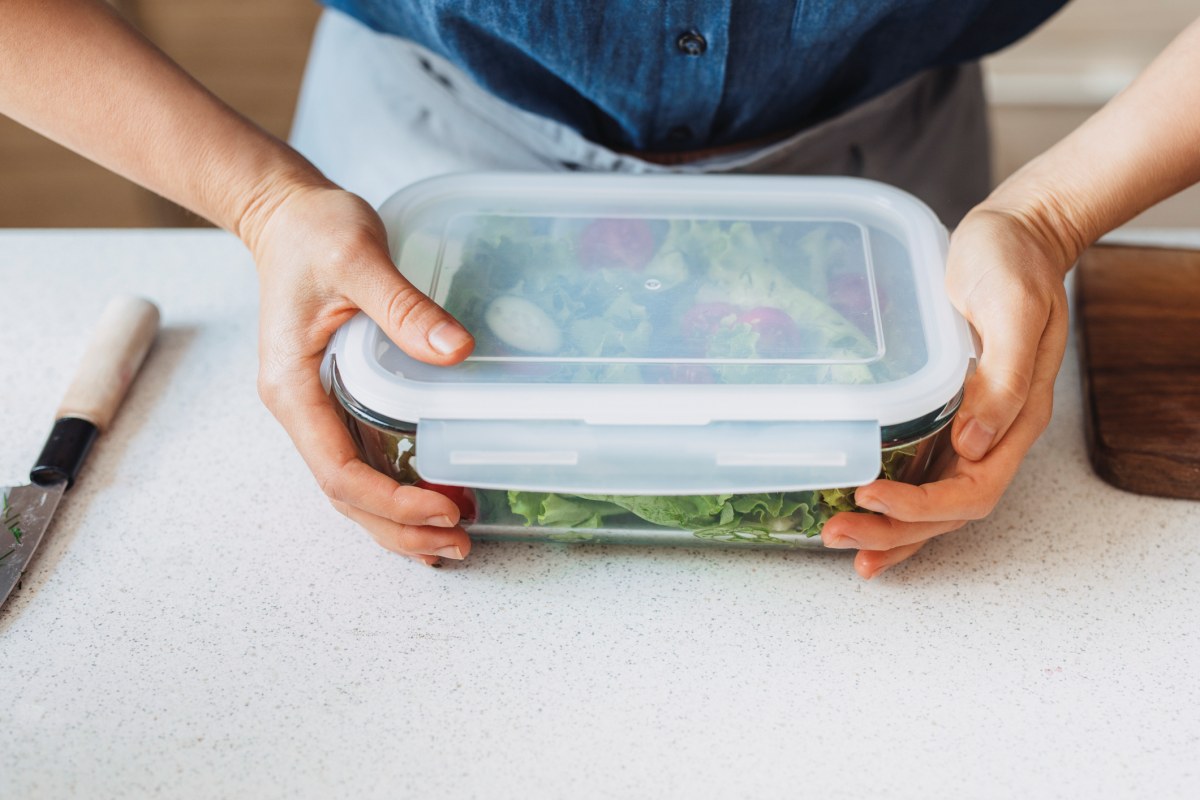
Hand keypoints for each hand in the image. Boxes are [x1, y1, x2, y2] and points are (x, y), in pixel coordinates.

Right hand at [242, 183, 476, 565]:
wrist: (288, 216)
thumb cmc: (314, 232)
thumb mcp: (358, 257)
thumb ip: (402, 305)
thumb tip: (456, 352)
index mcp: (292, 387)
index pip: (337, 470)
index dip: (390, 500)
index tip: (442, 508)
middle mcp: (299, 409)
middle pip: (345, 495)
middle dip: (400, 527)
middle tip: (460, 543)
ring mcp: (317, 408)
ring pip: (353, 487)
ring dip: (398, 521)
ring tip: (452, 542)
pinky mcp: (337, 400)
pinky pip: (363, 461)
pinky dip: (395, 492)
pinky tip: (432, 504)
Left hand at [820, 207, 1072, 577]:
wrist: (1018, 235)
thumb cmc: (1015, 263)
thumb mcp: (1014, 309)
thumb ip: (1003, 377)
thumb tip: (976, 444)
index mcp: (1017, 417)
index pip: (972, 489)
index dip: (920, 504)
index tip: (870, 494)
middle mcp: (995, 435)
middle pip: (948, 511)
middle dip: (893, 530)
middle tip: (835, 533)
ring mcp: (973, 429)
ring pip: (935, 504)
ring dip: (891, 530)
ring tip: (844, 544)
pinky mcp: (950, 416)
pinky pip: (925, 475)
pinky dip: (897, 505)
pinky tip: (865, 516)